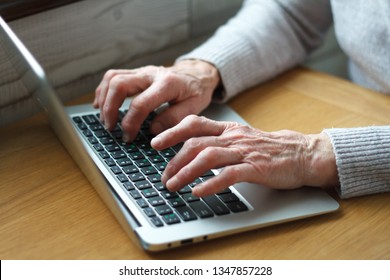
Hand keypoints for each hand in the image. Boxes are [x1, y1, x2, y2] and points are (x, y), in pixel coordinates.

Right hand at [93, 60, 219, 141]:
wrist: (197, 74)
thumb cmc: (196, 92)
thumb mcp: (194, 108)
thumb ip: (174, 119)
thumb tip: (153, 130)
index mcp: (167, 84)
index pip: (140, 103)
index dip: (130, 123)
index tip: (128, 137)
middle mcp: (151, 74)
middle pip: (119, 84)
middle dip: (110, 109)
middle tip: (111, 128)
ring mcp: (142, 71)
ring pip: (113, 78)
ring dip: (104, 99)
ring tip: (105, 119)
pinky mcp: (136, 72)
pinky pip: (113, 76)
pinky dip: (103, 90)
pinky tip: (101, 104)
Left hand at [151, 115, 338, 196]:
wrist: (301, 153)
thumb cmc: (269, 149)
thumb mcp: (241, 139)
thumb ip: (219, 142)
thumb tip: (192, 152)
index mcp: (229, 129)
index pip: (195, 124)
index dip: (173, 131)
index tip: (155, 142)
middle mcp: (233, 137)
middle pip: (196, 143)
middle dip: (174, 160)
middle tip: (164, 176)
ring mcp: (245, 152)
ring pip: (208, 157)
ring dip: (186, 172)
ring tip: (173, 185)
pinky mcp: (256, 168)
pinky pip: (229, 175)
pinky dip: (211, 184)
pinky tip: (198, 192)